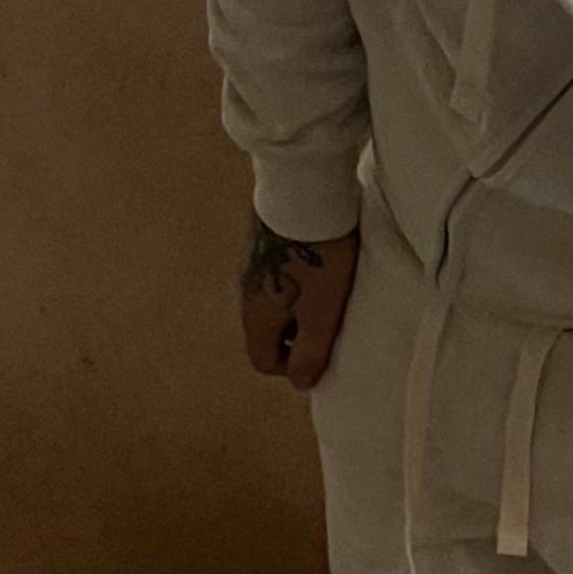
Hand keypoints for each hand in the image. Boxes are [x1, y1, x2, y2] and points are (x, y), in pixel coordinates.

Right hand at [238, 215, 360, 389]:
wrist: (305, 190)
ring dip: (298, 307)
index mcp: (255, 317)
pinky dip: (297, 280)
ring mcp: (250, 264)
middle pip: (267, 332)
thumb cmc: (319, 258)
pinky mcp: (262, 240)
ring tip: (328, 292)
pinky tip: (320, 264)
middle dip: (297, 335)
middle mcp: (244, 292)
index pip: (262, 361)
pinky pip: (276, 275)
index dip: (292, 366)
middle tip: (329, 321)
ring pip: (273, 302)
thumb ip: (310, 354)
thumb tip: (301, 384)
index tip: (319, 351)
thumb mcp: (321, 315)